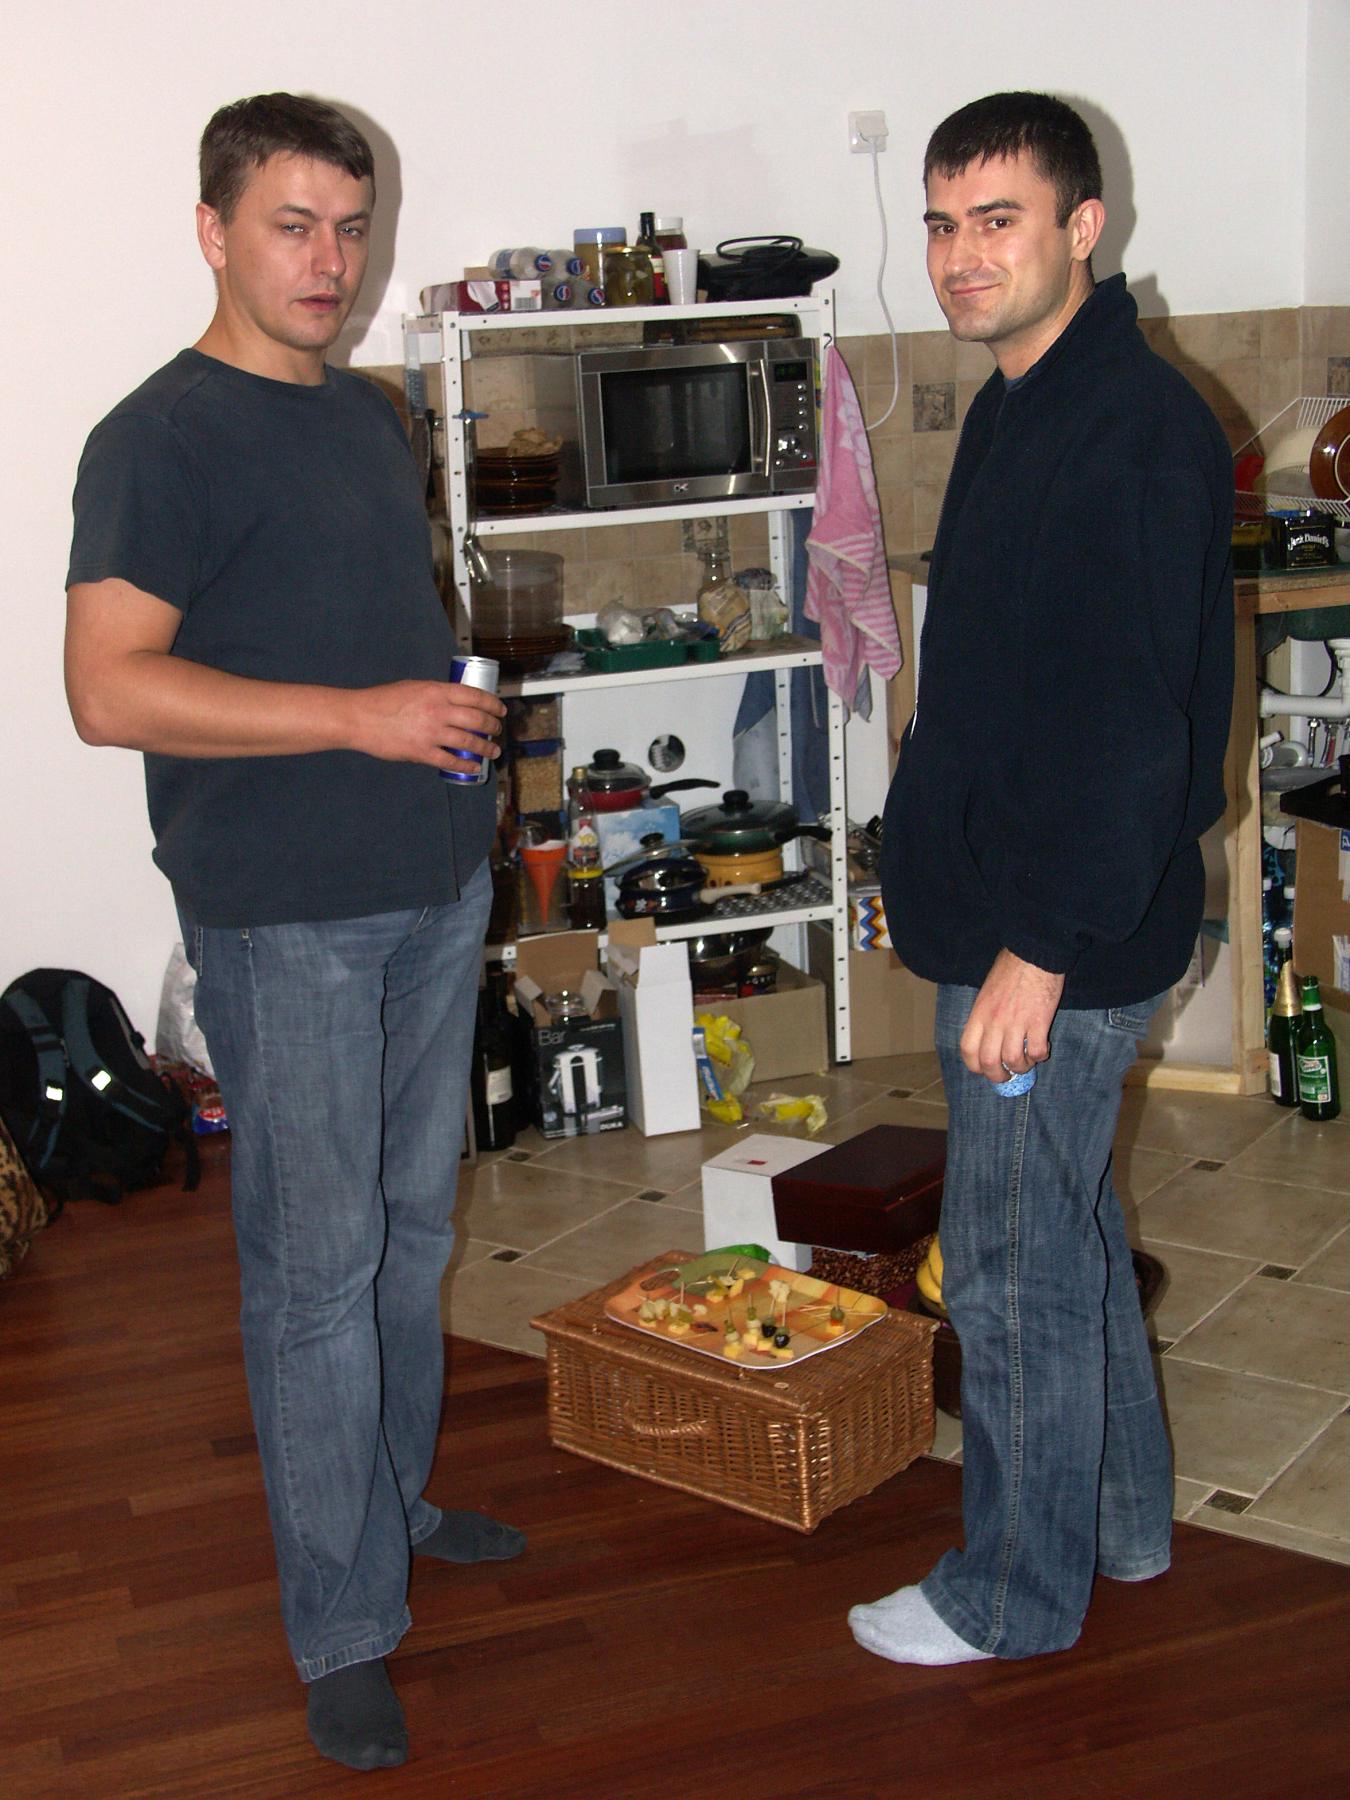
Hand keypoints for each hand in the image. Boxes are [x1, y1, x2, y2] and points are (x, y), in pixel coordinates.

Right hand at [348, 679, 505, 772]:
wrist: (360, 717)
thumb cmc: (383, 701)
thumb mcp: (414, 688)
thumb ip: (435, 695)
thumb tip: (454, 704)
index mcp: (437, 691)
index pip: (475, 696)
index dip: (492, 704)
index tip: (500, 710)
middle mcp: (438, 711)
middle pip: (477, 719)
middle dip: (493, 727)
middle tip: (498, 730)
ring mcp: (431, 733)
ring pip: (468, 741)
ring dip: (485, 747)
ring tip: (493, 751)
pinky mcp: (422, 752)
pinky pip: (450, 761)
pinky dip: (466, 765)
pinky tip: (474, 767)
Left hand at [960, 949, 1064, 1083]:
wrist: (1034, 954)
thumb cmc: (1010, 968)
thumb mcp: (986, 990)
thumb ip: (985, 1014)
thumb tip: (989, 1035)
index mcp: (979, 1013)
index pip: (967, 1050)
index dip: (975, 1066)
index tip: (984, 1068)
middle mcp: (994, 1022)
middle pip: (989, 1062)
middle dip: (998, 1076)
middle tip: (1008, 1076)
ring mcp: (1016, 1023)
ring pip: (1014, 1061)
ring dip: (1021, 1067)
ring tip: (1027, 1062)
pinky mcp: (1039, 1022)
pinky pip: (1037, 1051)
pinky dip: (1040, 1056)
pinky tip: (1042, 1049)